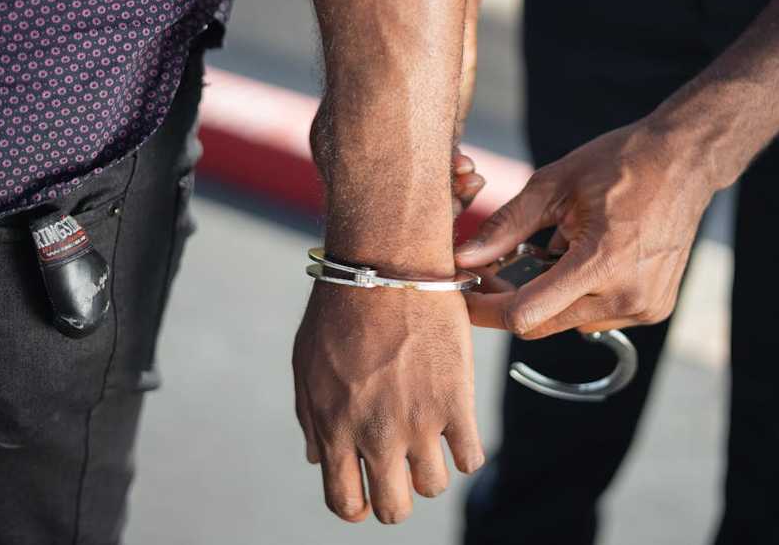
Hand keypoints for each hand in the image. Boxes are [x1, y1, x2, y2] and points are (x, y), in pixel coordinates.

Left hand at [292, 282, 483, 523]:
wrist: (387, 268)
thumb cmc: (341, 311)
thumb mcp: (307, 367)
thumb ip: (311, 419)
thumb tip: (316, 458)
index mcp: (334, 430)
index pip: (346, 503)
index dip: (358, 506)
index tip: (368, 493)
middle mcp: (376, 435)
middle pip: (393, 509)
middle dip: (396, 498)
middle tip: (402, 471)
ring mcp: (419, 422)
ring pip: (434, 486)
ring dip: (431, 470)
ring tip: (430, 438)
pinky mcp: (457, 401)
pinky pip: (471, 459)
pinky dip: (466, 452)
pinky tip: (457, 427)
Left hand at [454, 119, 715, 338]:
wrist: (684, 162)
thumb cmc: (620, 164)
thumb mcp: (554, 185)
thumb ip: (506, 226)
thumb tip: (464, 257)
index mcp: (601, 262)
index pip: (525, 313)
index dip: (485, 310)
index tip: (463, 295)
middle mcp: (626, 295)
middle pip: (542, 324)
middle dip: (511, 302)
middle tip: (494, 271)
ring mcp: (644, 307)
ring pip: (568, 323)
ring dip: (549, 297)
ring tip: (556, 251)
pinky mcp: (654, 309)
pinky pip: (597, 317)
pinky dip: (580, 296)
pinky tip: (589, 259)